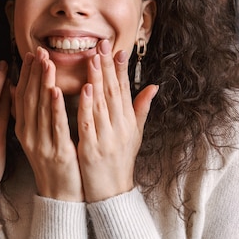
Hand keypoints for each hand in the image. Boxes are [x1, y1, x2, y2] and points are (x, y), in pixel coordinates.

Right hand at [13, 46, 82, 201]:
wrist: (58, 198)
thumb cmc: (49, 168)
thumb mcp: (32, 140)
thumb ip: (24, 116)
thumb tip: (13, 90)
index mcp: (23, 130)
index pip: (21, 97)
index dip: (25, 75)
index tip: (30, 54)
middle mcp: (29, 135)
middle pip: (29, 98)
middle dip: (34, 73)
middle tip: (39, 51)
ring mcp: (42, 144)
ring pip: (41, 108)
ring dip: (44, 83)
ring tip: (47, 62)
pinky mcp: (57, 152)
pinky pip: (56, 126)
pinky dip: (57, 107)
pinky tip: (58, 90)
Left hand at [77, 40, 157, 201]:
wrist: (112, 194)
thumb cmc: (120, 162)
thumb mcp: (134, 135)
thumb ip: (140, 109)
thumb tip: (154, 85)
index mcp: (128, 122)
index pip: (124, 90)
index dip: (120, 68)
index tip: (116, 48)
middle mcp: (120, 127)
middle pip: (113, 92)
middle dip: (108, 67)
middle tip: (102, 44)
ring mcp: (107, 138)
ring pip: (102, 104)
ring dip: (97, 80)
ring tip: (93, 59)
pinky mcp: (93, 149)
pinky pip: (89, 124)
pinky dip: (87, 106)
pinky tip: (84, 89)